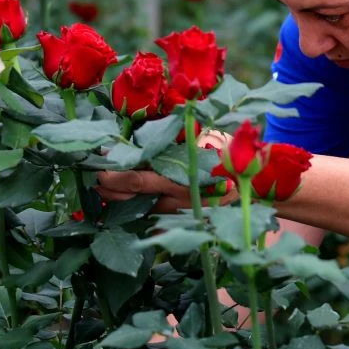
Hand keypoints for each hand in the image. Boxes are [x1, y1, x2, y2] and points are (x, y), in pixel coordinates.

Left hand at [95, 129, 237, 211]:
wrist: (257, 187)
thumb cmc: (232, 156)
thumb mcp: (208, 139)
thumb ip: (178, 138)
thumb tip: (146, 131)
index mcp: (179, 177)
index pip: (136, 179)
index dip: (113, 173)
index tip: (99, 161)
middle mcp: (174, 198)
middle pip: (130, 197)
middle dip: (106, 189)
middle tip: (92, 175)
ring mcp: (176, 211)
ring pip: (137, 207)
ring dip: (116, 199)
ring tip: (101, 187)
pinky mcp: (180, 218)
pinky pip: (150, 213)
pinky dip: (135, 206)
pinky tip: (124, 200)